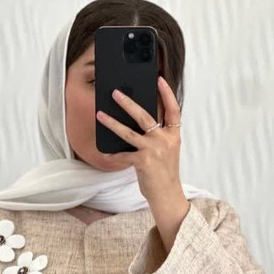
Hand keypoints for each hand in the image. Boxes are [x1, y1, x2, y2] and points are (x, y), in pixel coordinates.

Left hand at [95, 75, 182, 205]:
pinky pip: (123, 155)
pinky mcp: (143, 162)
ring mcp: (154, 150)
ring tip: (100, 114)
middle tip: (115, 93)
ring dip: (112, 122)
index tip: (159, 79)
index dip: (167, 93)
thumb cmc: (164, 172)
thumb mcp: (167, 150)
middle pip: (145, 116)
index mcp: (174, 135)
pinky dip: (113, 155)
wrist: (167, 195)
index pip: (173, 109)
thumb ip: (158, 135)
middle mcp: (165, 140)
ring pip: (128, 133)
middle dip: (128, 103)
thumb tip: (136, 120)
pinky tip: (104, 154)